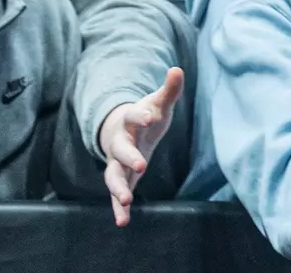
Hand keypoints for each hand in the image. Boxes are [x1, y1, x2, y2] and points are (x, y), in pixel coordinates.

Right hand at [98, 67, 184, 226]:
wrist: (121, 130)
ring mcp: (118, 162)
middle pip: (121, 150)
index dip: (139, 115)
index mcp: (129, 121)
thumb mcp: (157, 104)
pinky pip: (117, 195)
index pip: (132, 116)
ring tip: (125, 200)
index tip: (147, 116)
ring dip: (117, 188)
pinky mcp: (121, 179)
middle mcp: (120, 143)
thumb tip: (178, 69)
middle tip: (141, 165)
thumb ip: (169, 90)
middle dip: (129, 157)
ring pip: (113, 175)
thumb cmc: (144, 117)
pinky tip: (122, 222)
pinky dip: (118, 208)